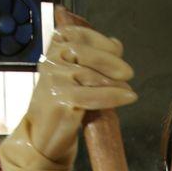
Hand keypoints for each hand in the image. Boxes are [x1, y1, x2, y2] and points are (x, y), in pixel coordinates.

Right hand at [0, 12, 136, 170]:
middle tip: (129, 73)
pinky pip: (95, 95)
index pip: (79, 35)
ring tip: (128, 90)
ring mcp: (55, 79)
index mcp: (53, 49)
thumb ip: (90, 58)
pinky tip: (129, 97)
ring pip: (92, 76)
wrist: (42, 135)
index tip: (117, 50)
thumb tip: (116, 44)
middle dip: (111, 62)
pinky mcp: (62, 98)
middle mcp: (51, 60)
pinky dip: (115, 96)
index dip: (101, 41)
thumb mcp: (71, 75)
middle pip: (87, 54)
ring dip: (115, 83)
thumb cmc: (60, 104)